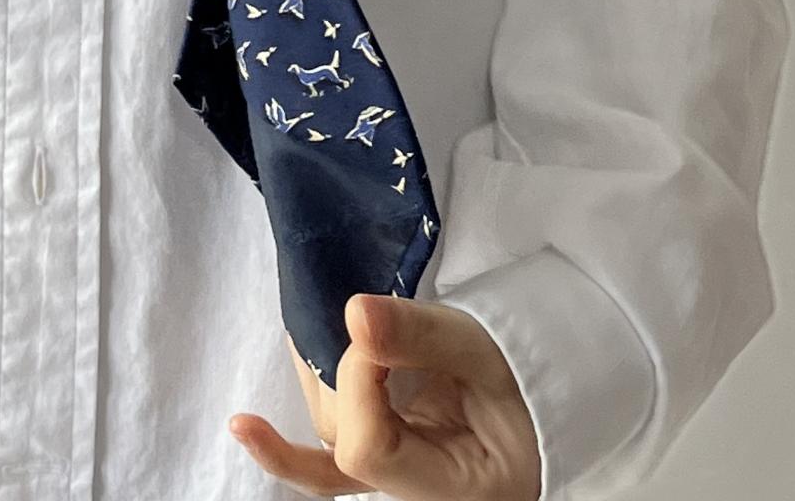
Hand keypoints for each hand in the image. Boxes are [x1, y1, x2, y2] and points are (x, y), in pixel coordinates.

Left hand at [226, 293, 542, 499]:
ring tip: (314, 317)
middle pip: (340, 442)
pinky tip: (243, 426)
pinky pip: (326, 464)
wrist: (551, 385)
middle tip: (354, 312)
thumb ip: (422, 335)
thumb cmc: (528, 372)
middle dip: (334, 374)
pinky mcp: (382, 455)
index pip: (368, 446)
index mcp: (453, 490)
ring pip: (328, 437)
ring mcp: (394, 479)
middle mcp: (414, 495)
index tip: (376, 327)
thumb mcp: (485, 349)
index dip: (358, 382)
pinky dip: (288, 447)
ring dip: (316, 377)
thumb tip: (353, 313)